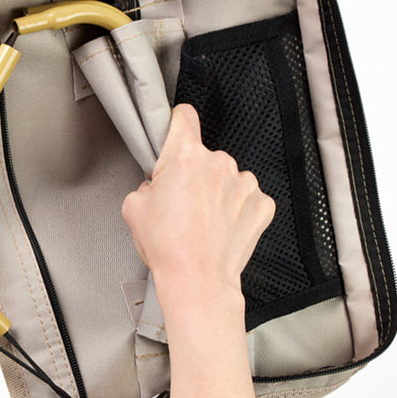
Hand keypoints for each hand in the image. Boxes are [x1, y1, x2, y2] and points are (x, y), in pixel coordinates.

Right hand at [121, 104, 274, 293]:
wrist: (197, 281)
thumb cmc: (168, 248)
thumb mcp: (134, 208)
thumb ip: (147, 184)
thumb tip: (158, 185)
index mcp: (185, 156)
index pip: (184, 116)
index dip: (176, 124)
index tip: (176, 131)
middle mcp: (219, 163)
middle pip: (204, 155)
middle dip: (193, 173)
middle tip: (181, 202)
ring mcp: (245, 183)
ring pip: (227, 177)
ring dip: (216, 192)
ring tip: (202, 221)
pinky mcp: (262, 204)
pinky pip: (246, 198)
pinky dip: (236, 209)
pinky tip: (221, 228)